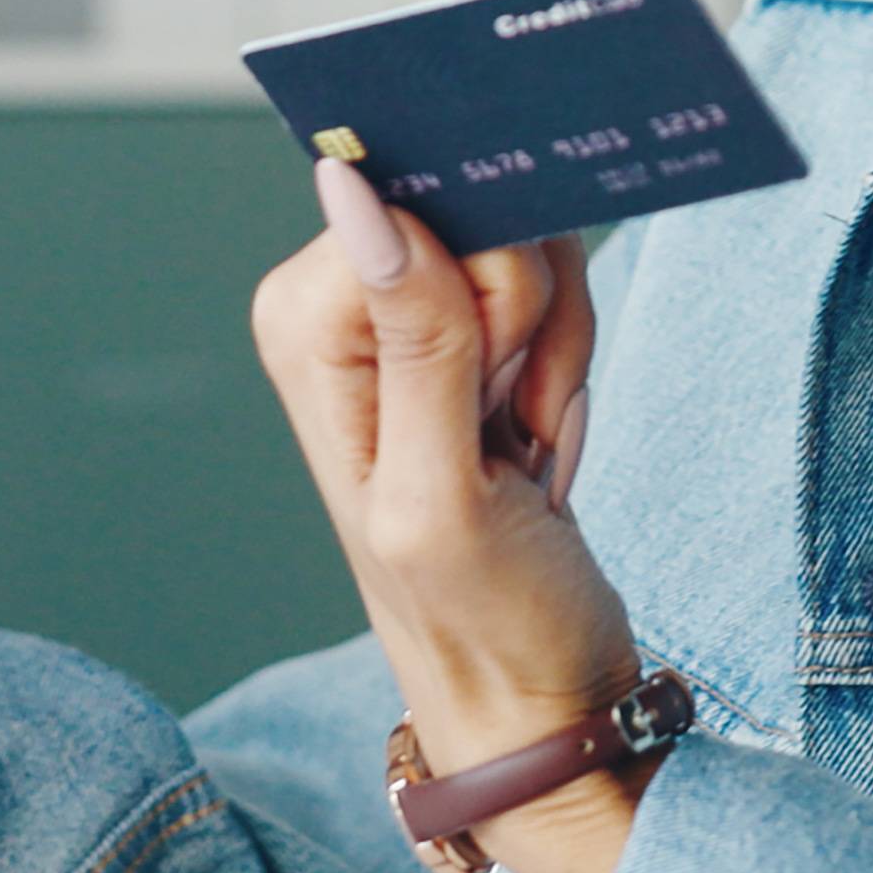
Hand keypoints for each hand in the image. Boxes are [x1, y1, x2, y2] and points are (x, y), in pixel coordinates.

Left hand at [251, 160, 639, 872]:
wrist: (539, 691)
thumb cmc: (482, 625)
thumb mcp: (443, 496)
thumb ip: (414, 337)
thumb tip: (351, 182)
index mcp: (304, 328)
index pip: (423, 208)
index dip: (488, 289)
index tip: (492, 389)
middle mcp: (339, 308)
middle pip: (480, 216)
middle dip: (531, 322)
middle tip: (512, 427)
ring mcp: (402, 318)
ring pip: (528, 248)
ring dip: (557, 351)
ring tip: (524, 445)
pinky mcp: (463, 335)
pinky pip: (549, 287)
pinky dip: (568, 363)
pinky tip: (539, 440)